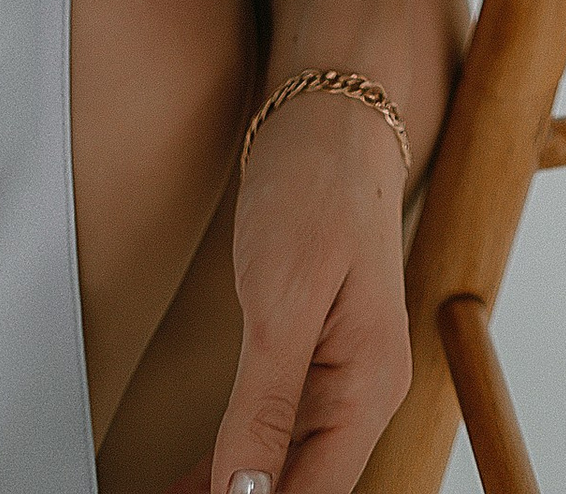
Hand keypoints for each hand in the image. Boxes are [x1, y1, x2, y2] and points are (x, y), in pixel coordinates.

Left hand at [207, 89, 413, 493]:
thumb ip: (263, 404)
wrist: (331, 109)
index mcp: (371, 383)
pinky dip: (236, 459)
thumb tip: (244, 492)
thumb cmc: (317, 184)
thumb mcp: (282, 296)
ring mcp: (344, 372)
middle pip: (304, 486)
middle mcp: (366, 388)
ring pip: (288, 466)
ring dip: (232, 489)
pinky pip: (280, 431)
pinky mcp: (317, 354)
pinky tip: (193, 480)